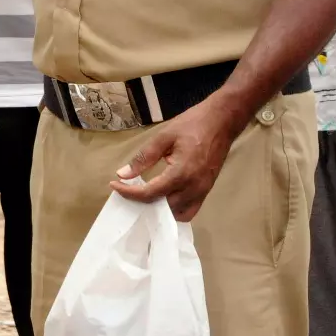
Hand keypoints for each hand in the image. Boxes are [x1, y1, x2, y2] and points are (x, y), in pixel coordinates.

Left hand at [110, 101, 238, 221]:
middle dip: (142, 202)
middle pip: (163, 208)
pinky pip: (190, 210)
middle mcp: (193, 188)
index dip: (129, 193)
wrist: (222, 122)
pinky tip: (164, 199)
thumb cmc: (192, 125)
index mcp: (181, 173)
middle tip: (127, 191)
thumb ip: (143, 158)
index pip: (150, 193)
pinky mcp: (206, 190)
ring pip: (177, 214)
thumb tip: (123, 174)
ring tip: (144, 197)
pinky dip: (175, 211)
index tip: (114, 186)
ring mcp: (202, 192)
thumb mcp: (163, 137)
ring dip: (159, 210)